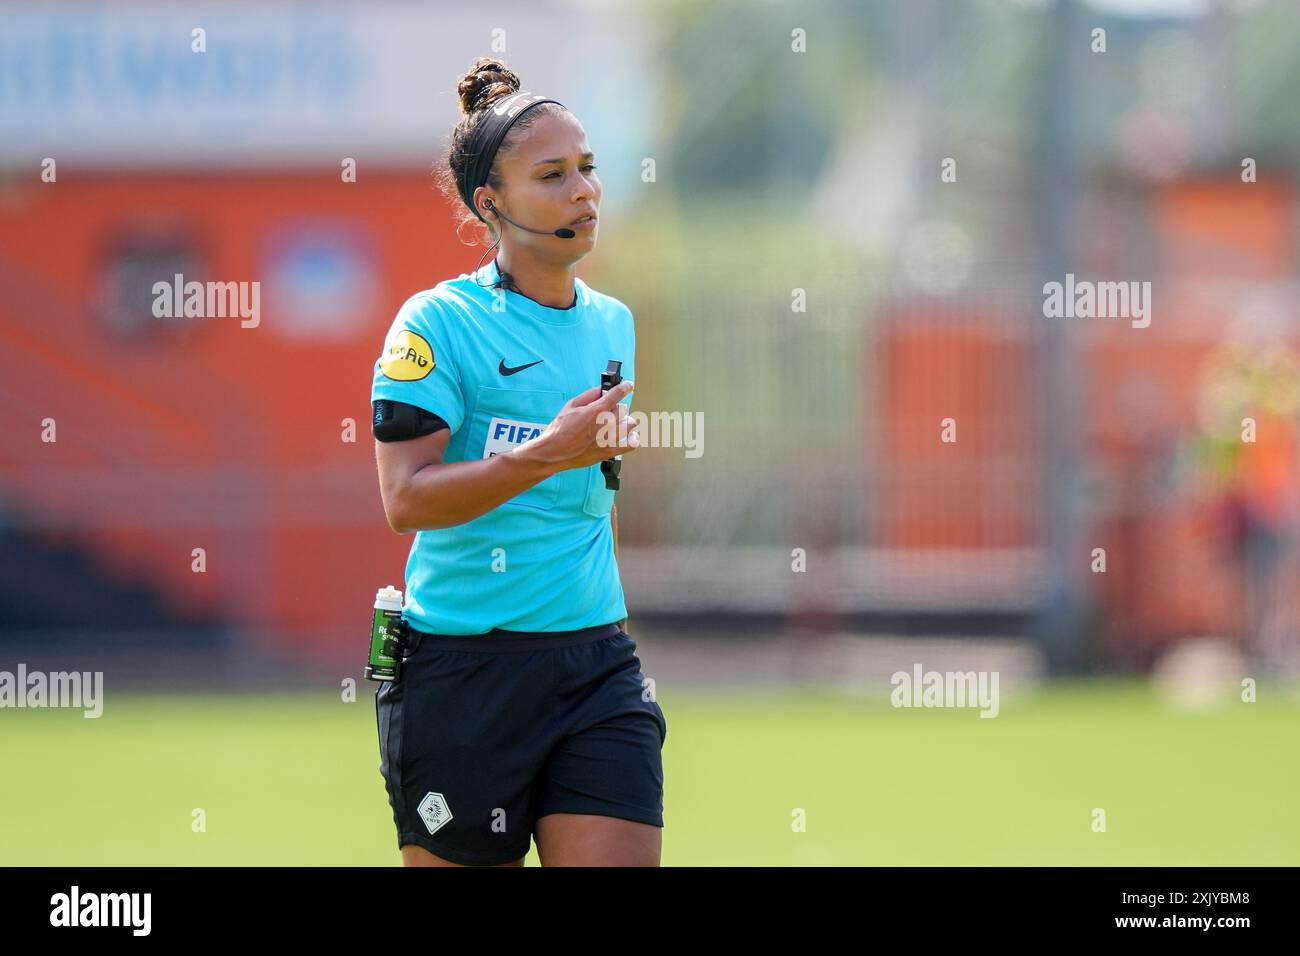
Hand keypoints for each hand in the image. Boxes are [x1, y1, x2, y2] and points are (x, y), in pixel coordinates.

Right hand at [517, 380, 638, 473]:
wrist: (554, 452)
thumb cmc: (560, 430)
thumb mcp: (571, 405)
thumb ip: (589, 395)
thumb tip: (600, 389)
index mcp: (596, 410)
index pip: (618, 394)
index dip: (625, 387)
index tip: (628, 385)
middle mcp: (606, 424)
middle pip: (623, 409)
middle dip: (615, 408)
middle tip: (606, 412)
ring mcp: (609, 439)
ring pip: (630, 424)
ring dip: (624, 421)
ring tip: (615, 424)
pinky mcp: (610, 451)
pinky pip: (632, 444)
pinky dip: (632, 438)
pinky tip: (627, 436)